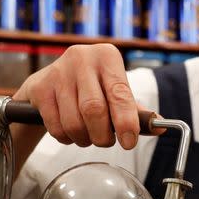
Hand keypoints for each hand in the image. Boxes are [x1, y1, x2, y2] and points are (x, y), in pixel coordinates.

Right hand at [15, 43, 140, 148]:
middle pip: (94, 109)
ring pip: (74, 122)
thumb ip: (135, 110)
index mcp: (107, 56)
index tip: (129, 142)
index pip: (120, 94)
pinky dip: (66, 138)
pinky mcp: (39, 87)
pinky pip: (56, 127)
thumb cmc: (91, 88)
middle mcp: (82, 58)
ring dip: (84, 139)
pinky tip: (69, 130)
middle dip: (102, 135)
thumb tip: (159, 127)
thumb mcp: (114, 91)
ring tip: (87, 135)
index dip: (126, 122)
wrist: (48, 82)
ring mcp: (57, 71)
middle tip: (106, 142)